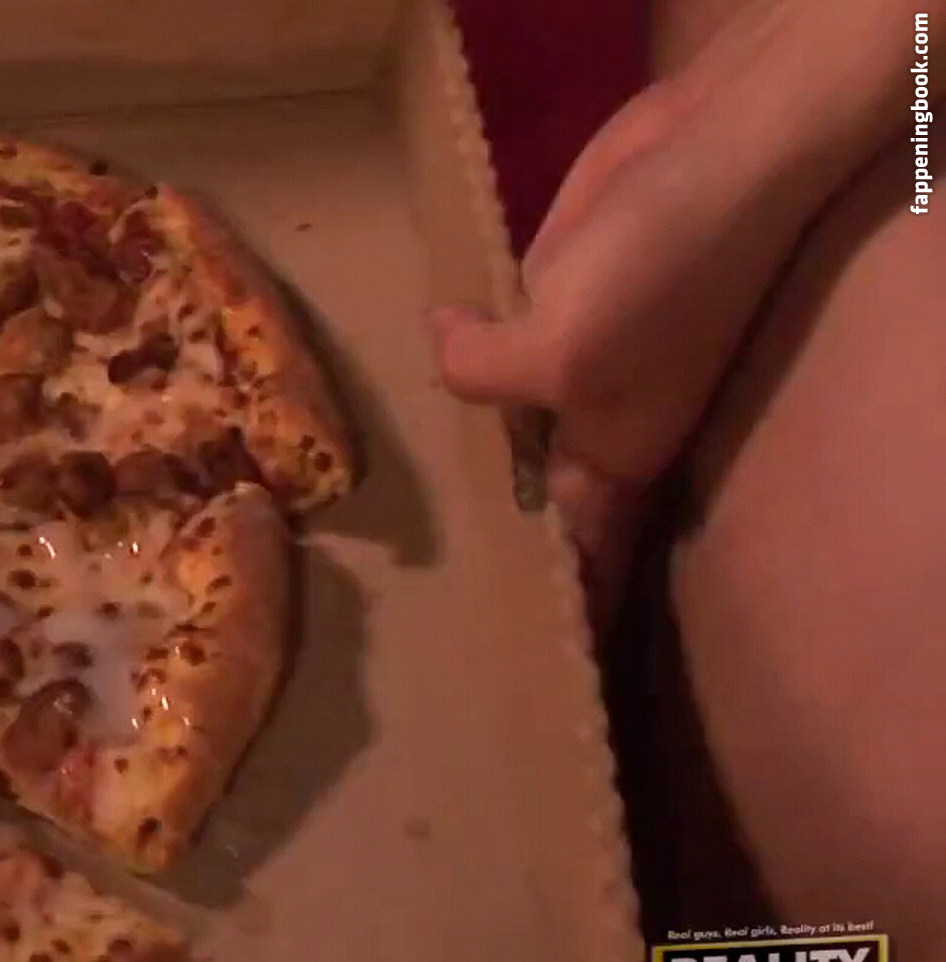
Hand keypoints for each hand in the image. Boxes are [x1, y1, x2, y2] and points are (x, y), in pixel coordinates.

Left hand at [429, 0, 909, 627]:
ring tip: (393, 488)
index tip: (513, 663)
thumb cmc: (655, 274)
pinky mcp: (555, 294)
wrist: (716, 150)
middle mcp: (599, 422)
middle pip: (542, 499)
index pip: (587, 562)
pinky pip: (496, 345)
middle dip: (494, 535)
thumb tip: (444, 340)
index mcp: (615, 463)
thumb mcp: (558, 350)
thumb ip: (482, 375)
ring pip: (512, 422)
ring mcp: (578, 358)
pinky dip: (459, 357)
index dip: (560, 614)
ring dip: (467, 441)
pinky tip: (409, 372)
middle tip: (414, 579)